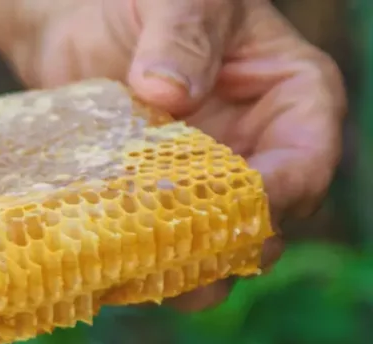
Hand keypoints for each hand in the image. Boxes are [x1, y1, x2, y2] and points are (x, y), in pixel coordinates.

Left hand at [8, 0, 345, 309]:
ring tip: (146, 279)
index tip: (234, 209)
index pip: (307, 158)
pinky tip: (111, 275)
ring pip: (216, 248)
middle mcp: (258, 150)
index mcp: (293, 98)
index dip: (279, 192)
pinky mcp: (159, 203)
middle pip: (266, 220)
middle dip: (229, 245)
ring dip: (186, 272)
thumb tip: (168, 93)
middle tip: (183, 260)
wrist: (76, 18)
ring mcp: (208, 184)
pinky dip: (142, 265)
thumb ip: (182, 36)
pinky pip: (162, 247)